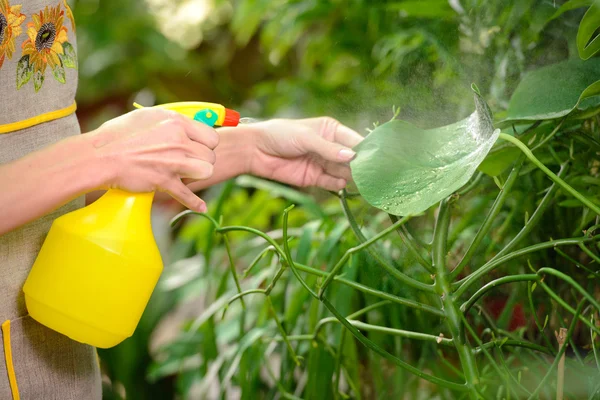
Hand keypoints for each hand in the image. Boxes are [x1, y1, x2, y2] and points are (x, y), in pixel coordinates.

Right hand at [86, 107, 218, 211]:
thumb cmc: (119, 135)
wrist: (100, 157)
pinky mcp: (164, 181)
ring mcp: (173, 161)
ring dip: (199, 175)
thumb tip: (183, 124)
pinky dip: (195, 203)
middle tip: (190, 163)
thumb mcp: (147, 117)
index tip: (199, 148)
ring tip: (189, 175)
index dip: (207, 144)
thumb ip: (170, 121)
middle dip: (202, 160)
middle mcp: (179, 141)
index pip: (211, 136)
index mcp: (176, 122)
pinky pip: (187, 195)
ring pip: (207, 171)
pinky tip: (201, 207)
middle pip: (210, 155)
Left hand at [248, 117, 362, 190]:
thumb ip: (328, 148)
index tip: (378, 157)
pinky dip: (338, 185)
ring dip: (351, 176)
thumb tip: (352, 156)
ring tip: (361, 181)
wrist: (255, 150)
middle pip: (352, 158)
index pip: (354, 140)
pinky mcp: (314, 178)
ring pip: (343, 172)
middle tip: (372, 173)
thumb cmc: (280, 135)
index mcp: (331, 130)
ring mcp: (323, 163)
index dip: (365, 149)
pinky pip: (331, 183)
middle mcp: (330, 147)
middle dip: (361, 165)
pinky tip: (342, 184)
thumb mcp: (305, 137)